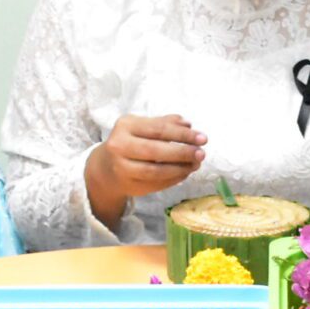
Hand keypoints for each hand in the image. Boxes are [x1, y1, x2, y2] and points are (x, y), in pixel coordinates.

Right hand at [91, 114, 206, 205]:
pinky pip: (155, 183)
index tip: (202, 138)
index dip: (183, 134)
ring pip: (156, 170)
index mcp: (126, 125)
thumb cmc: (130, 142)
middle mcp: (120, 145)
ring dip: (180, 168)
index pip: (159, 129)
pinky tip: (185, 173)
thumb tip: (188, 124)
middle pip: (156, 150)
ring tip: (195, 165)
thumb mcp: (143, 127)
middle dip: (183, 152)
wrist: (107, 168)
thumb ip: (165, 123)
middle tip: (201, 153)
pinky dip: (173, 179)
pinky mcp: (128, 185)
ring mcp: (122, 167)